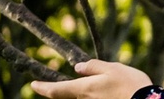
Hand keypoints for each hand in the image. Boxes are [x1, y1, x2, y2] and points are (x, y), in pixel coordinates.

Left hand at [29, 59, 154, 98]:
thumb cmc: (130, 84)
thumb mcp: (113, 68)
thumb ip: (94, 67)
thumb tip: (78, 67)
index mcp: (84, 88)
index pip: (56, 90)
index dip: (43, 88)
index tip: (33, 85)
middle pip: (73, 94)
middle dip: (77, 86)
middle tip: (96, 79)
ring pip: (86, 97)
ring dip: (92, 91)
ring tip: (115, 84)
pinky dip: (101, 95)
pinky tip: (116, 91)